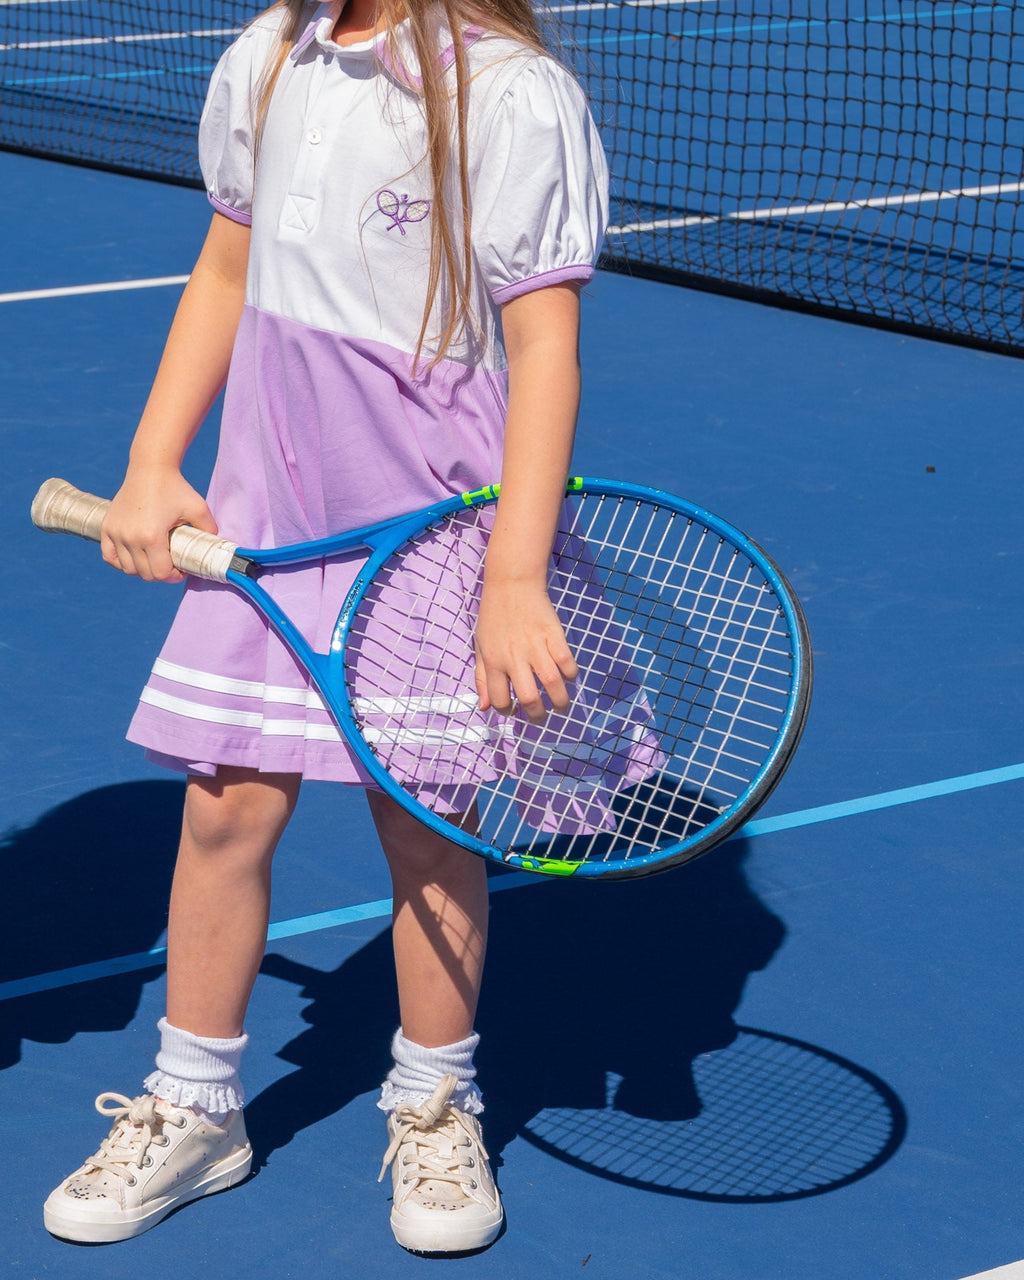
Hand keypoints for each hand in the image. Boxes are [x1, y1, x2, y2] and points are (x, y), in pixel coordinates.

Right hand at [100, 467, 216, 582]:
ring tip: (155, 559)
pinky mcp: (106, 527)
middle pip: (145, 574)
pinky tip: (136, 557)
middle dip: (162, 573)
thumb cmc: (175, 488)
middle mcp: (130, 537)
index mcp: (151, 536)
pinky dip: (122, 562)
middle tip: (172, 564)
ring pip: (128, 569)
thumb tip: (213, 548)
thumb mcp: (199, 508)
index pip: (161, 573)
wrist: (150, 468)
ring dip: (143, 569)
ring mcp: (115, 533)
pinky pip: (110, 557)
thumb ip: (209, 531)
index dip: (175, 576)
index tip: (182, 568)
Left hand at [474, 579, 578, 723]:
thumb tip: (484, 708)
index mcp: (494, 661)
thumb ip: (482, 678)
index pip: (500, 700)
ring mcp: (536, 646)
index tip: (516, 709)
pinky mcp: (553, 634)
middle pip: (530, 698)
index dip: (508, 711)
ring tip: (560, 706)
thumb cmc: (494, 617)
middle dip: (538, 716)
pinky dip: (570, 674)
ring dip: (560, 702)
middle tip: (541, 716)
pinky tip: (566, 676)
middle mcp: (514, 657)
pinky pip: (567, 662)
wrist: (512, 584)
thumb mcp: (480, 647)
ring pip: (553, 684)